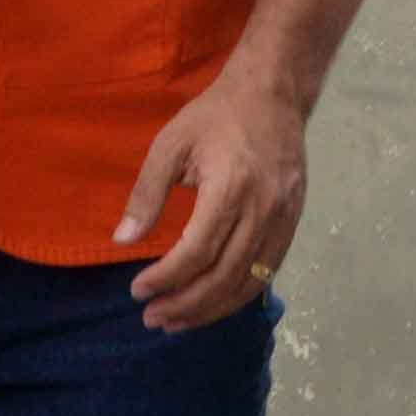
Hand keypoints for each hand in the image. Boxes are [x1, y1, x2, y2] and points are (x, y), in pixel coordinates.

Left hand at [117, 56, 306, 329]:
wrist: (272, 94)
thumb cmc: (215, 116)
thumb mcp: (170, 145)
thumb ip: (146, 195)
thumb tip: (123, 241)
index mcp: (229, 188)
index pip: (195, 253)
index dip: (165, 279)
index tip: (137, 290)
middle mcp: (262, 210)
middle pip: (222, 276)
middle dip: (184, 305)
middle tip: (153, 318)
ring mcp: (283, 219)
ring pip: (247, 282)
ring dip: (210, 309)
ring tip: (177, 322)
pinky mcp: (293, 223)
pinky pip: (266, 272)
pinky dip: (238, 294)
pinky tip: (212, 304)